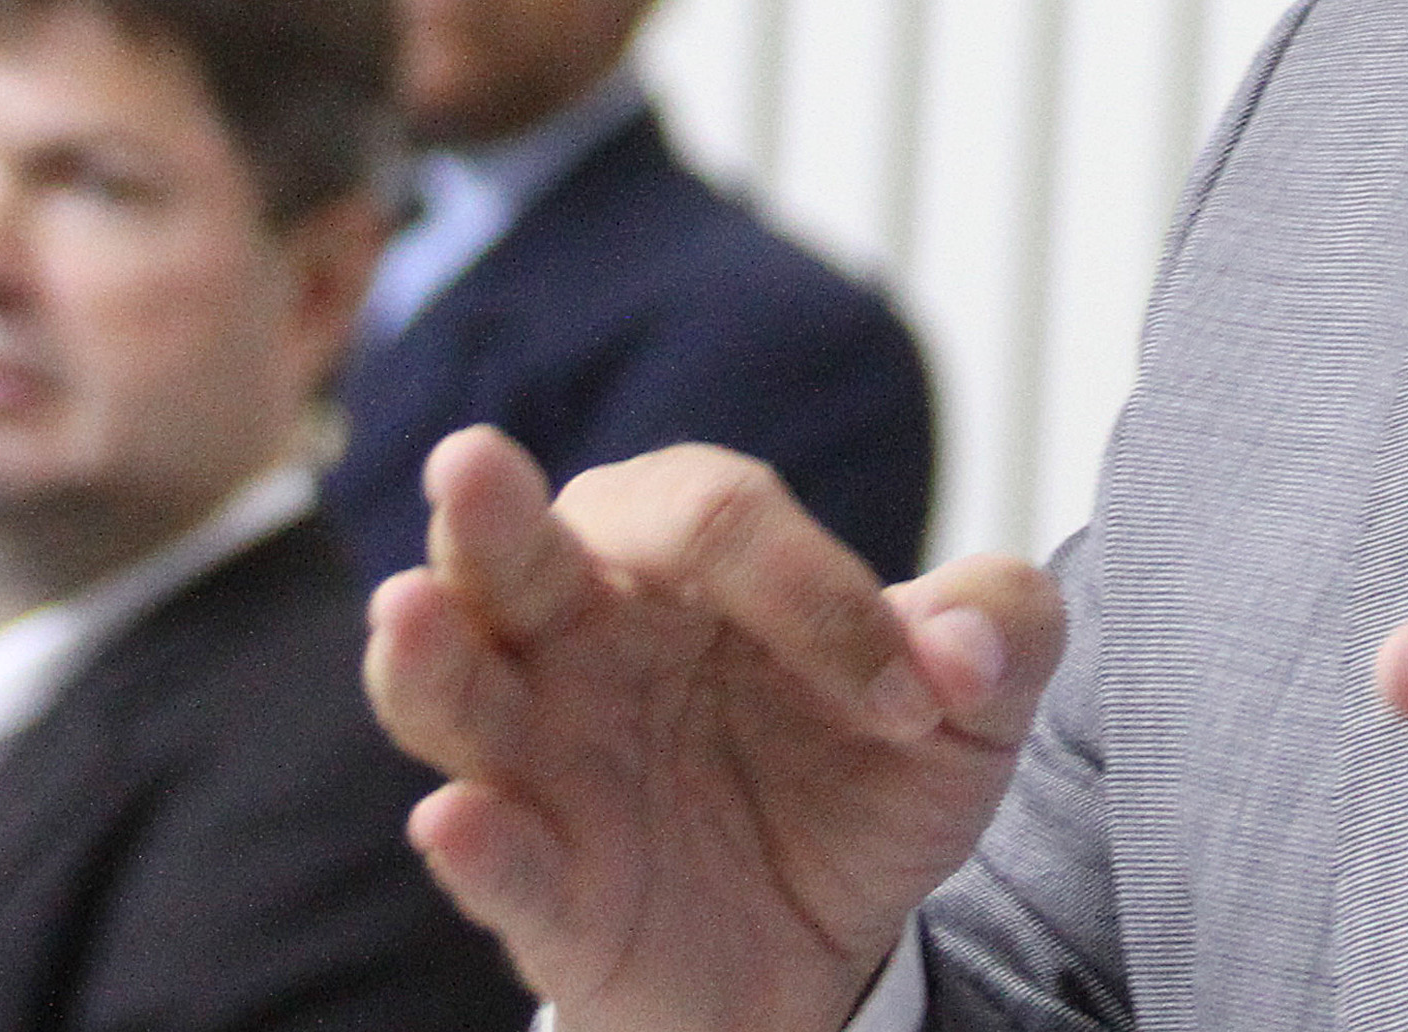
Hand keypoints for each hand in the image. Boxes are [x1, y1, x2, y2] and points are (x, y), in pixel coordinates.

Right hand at [366, 427, 1060, 1031]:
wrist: (840, 947)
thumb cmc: (866, 774)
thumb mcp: (970, 700)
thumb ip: (998, 630)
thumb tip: (964, 647)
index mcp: (682, 561)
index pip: (718, 520)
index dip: (819, 590)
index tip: (917, 693)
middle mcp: (583, 638)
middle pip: (512, 553)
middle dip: (489, 506)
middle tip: (470, 462)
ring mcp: (546, 763)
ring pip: (454, 693)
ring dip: (429, 658)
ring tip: (409, 614)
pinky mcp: (543, 890)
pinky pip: (494, 855)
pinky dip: (473, 841)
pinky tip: (457, 819)